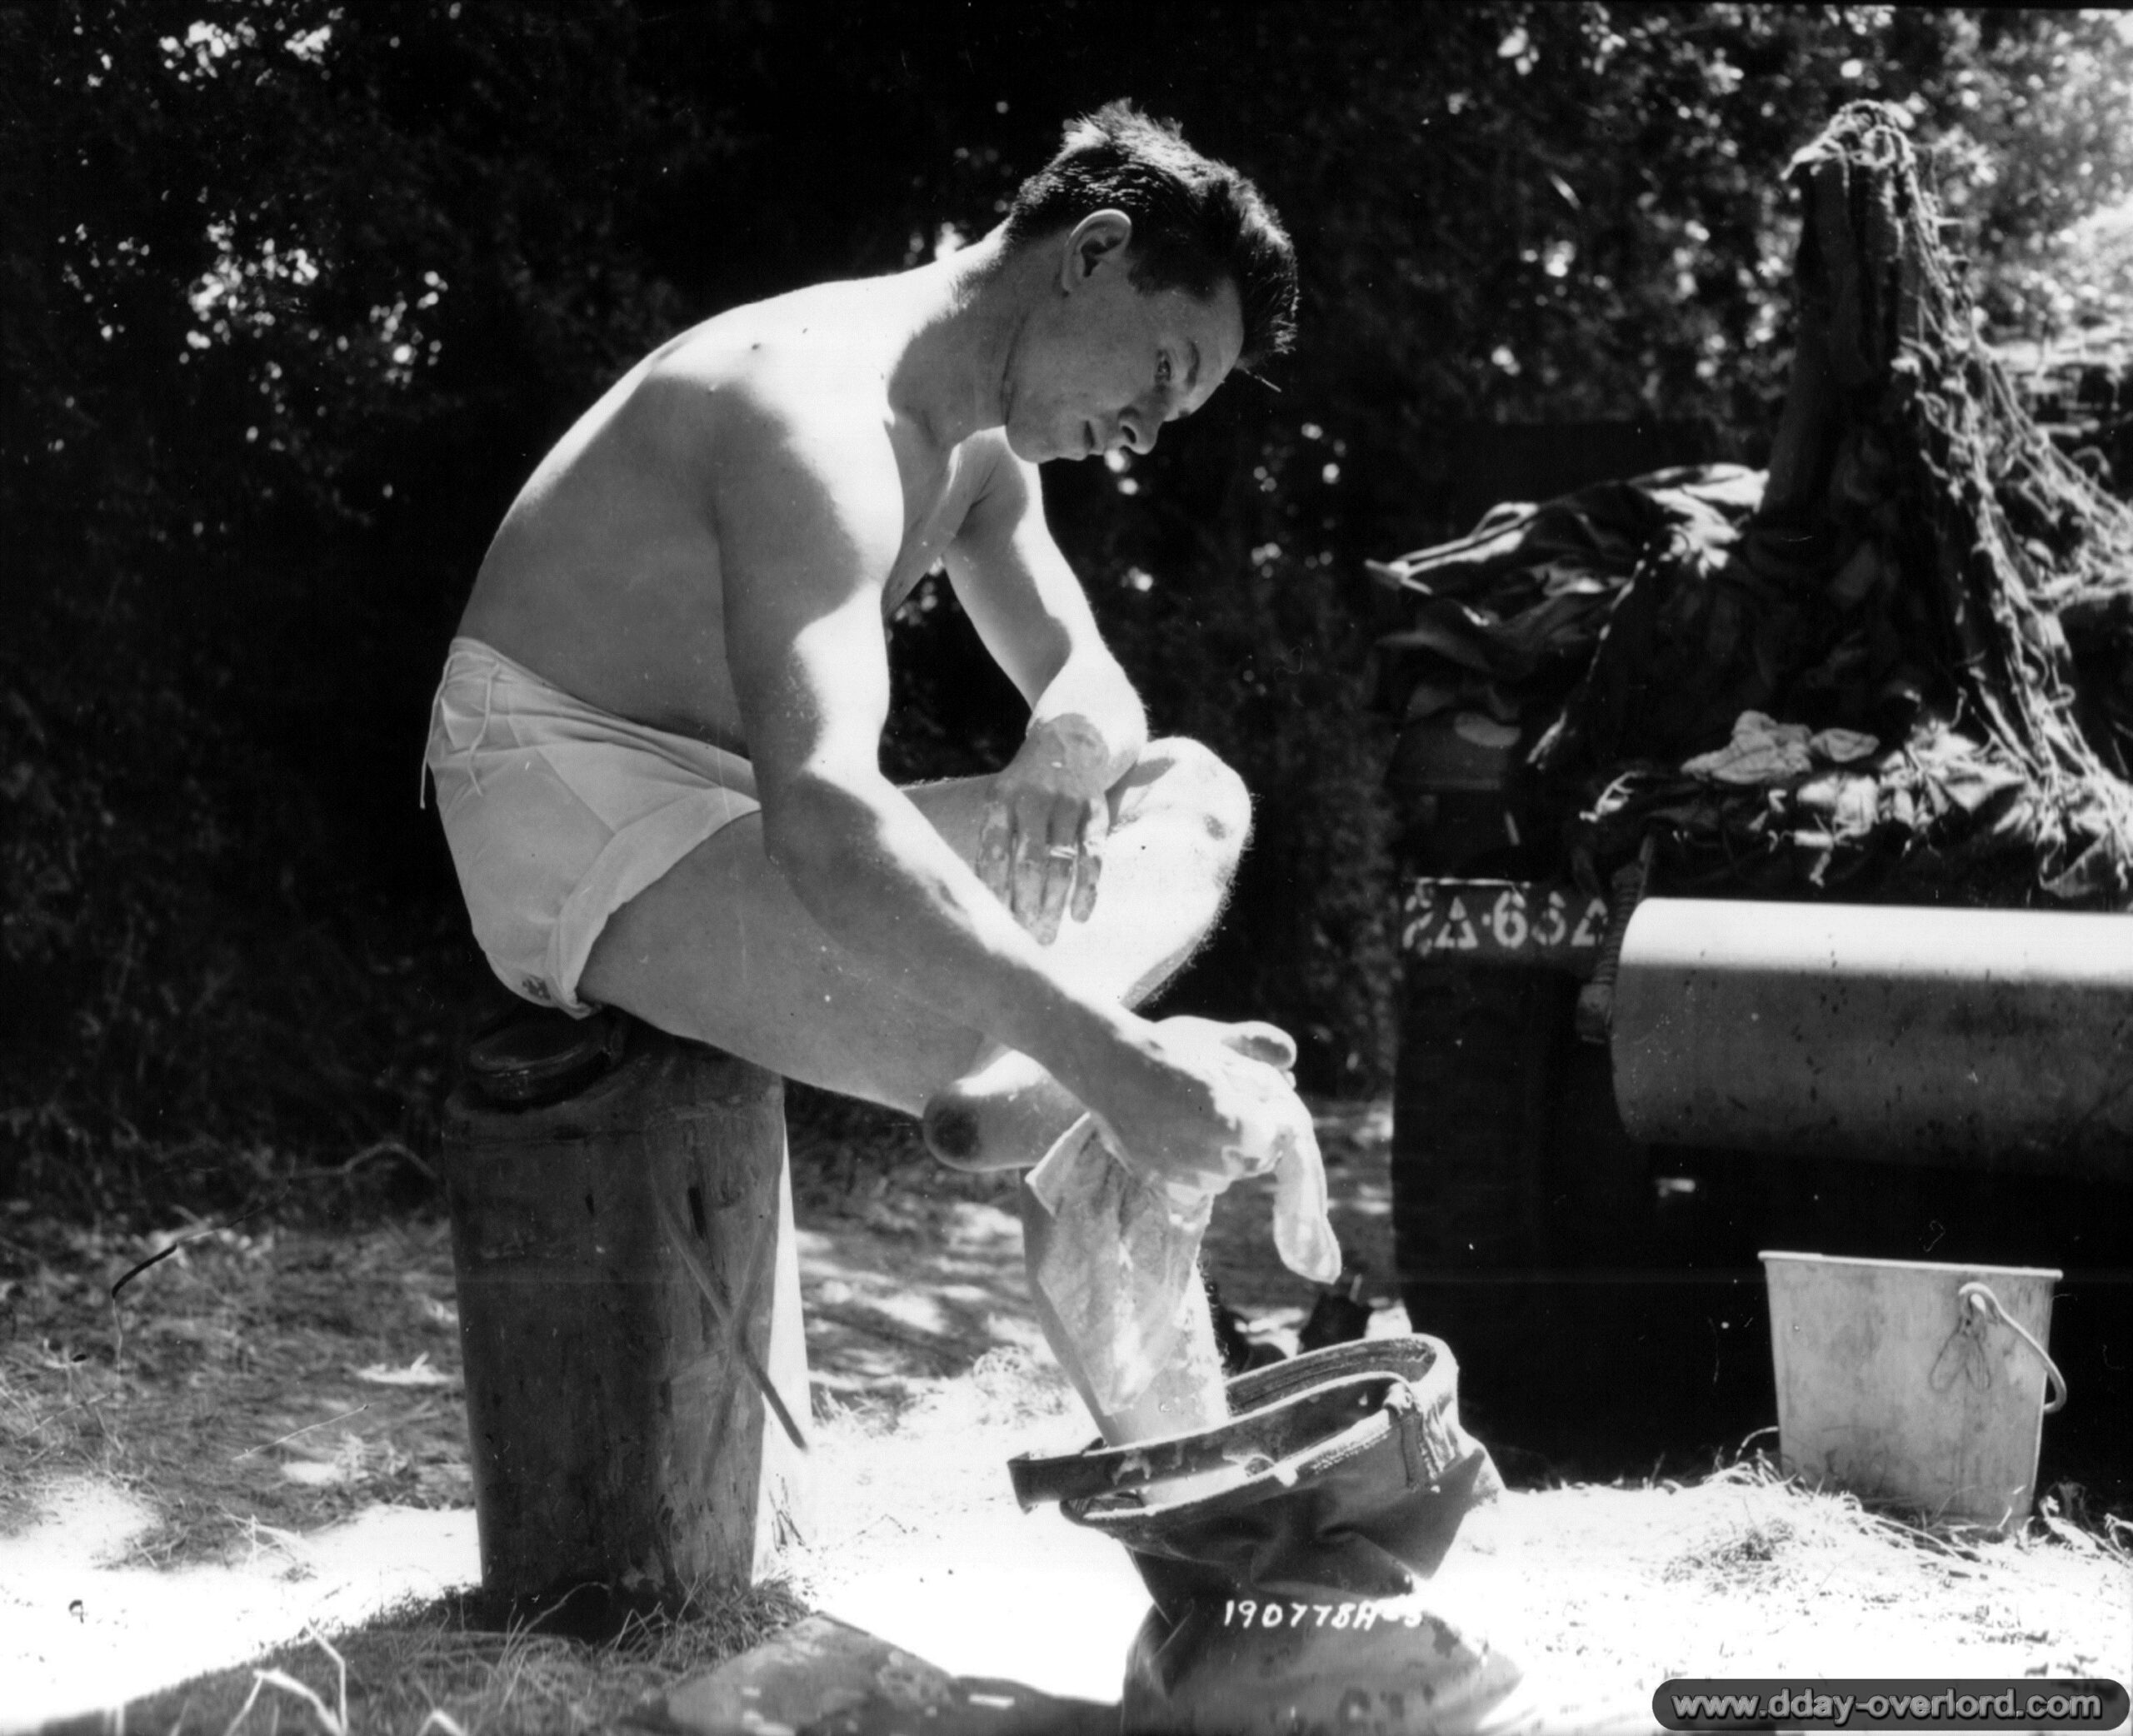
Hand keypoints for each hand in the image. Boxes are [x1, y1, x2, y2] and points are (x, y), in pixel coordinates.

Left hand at [976, 714, 1113, 943]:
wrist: (1073, 737)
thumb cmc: (1025, 787)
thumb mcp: (1001, 800)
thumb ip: (993, 842)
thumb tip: (979, 899)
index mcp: (1002, 799)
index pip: (993, 850)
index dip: (992, 888)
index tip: (989, 922)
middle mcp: (1035, 800)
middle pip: (1029, 861)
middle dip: (1025, 904)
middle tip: (1021, 941)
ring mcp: (1069, 805)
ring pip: (1062, 863)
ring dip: (1054, 904)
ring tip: (1046, 936)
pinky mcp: (1097, 812)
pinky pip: (1094, 857)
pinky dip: (1088, 889)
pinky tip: (1080, 916)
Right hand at [1084, 1016, 1340, 1283]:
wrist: (1108, 1063)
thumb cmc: (1168, 1049)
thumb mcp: (1221, 1046)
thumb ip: (1261, 1059)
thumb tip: (1290, 1075)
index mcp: (1233, 1124)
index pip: (1269, 1143)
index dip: (1267, 1128)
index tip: (1261, 1114)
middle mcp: (1209, 1155)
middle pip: (1247, 1164)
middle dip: (1248, 1145)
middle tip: (1234, 1119)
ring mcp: (1180, 1171)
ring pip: (1220, 1180)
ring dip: (1221, 1161)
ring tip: (1203, 1128)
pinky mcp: (1155, 1179)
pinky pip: (1189, 1187)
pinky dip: (1192, 1169)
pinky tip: (1179, 1140)